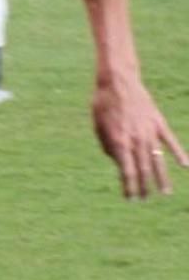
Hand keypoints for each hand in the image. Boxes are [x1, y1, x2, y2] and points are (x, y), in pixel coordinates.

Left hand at [92, 76, 188, 197]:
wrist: (117, 81)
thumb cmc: (103, 104)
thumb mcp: (98, 127)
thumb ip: (108, 146)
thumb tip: (119, 162)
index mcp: (119, 142)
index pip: (127, 171)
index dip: (129, 186)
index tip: (131, 198)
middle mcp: (136, 139)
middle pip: (143, 169)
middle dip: (144, 186)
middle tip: (145, 199)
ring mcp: (150, 131)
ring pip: (158, 159)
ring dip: (162, 177)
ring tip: (165, 192)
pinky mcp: (158, 122)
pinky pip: (171, 141)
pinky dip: (179, 153)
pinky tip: (186, 165)